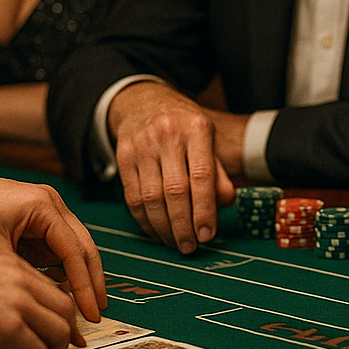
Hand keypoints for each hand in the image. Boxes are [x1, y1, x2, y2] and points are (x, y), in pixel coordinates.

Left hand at [0, 162, 106, 323]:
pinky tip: (60, 290)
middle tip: (97, 312)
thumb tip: (45, 303)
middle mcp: (52, 203)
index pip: (74, 251)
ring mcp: (47, 209)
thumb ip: (21, 276)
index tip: (90, 312)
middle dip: (92, 281)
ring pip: (74, 247)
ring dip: (78, 275)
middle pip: (84, 246)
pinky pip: (58, 246)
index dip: (85, 285)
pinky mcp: (38, 218)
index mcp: (44, 206)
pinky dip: (62, 268)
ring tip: (82, 307)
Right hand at [0, 249, 79, 348]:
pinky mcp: (6, 329)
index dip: (59, 319)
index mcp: (17, 269)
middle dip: (60, 339)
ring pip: (59, 335)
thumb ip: (5, 290)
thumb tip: (19, 317)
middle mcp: (23, 284)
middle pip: (66, 313)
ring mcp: (17, 306)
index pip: (57, 294)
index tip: (53, 336)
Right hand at [107, 82, 240, 252]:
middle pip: (174, 191)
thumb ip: (218, 171)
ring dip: (163, 228)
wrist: (143, 101)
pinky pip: (132, 197)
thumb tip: (225, 202)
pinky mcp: (123, 156)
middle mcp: (168, 134)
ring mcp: (142, 145)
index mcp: (196, 127)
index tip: (208, 234)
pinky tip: (156, 231)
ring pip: (150, 198)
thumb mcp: (208, 139)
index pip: (201, 175)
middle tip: (190, 247)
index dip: (204, 209)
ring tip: (175, 242)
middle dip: (183, 225)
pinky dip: (145, 221)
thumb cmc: (184, 126)